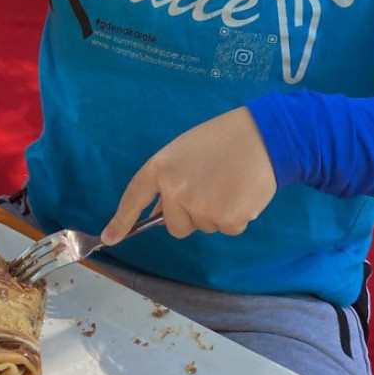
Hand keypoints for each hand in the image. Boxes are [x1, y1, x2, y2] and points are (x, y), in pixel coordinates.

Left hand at [101, 107, 276, 243]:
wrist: (263, 136)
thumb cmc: (222, 141)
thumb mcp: (183, 153)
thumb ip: (167, 181)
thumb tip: (156, 215)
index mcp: (161, 168)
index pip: (134, 198)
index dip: (121, 221)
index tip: (110, 238)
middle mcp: (176, 190)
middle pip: (175, 226)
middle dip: (190, 214)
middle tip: (210, 185)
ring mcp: (201, 207)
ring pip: (202, 226)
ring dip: (215, 212)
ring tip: (228, 183)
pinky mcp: (228, 219)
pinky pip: (227, 229)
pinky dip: (236, 216)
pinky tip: (242, 192)